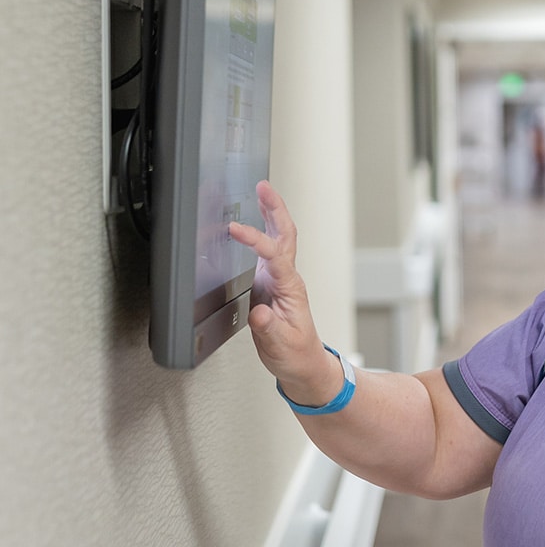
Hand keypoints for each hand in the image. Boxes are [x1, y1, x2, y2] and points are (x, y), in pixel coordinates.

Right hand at [229, 181, 331, 391]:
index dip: (255, 240)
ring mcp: (280, 279)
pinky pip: (268, 250)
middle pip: (285, 234)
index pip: (273, 255)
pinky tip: (252, 222)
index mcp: (289, 288)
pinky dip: (262, 231)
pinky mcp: (271, 283)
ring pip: (280, 238)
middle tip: (263, 186)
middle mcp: (286, 278)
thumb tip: (260, 313)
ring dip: (272, 214)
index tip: (235, 230)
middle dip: (275, 209)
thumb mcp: (280, 345)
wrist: (303, 364)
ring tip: (261, 191)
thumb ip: (269, 328)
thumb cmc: (295, 354)